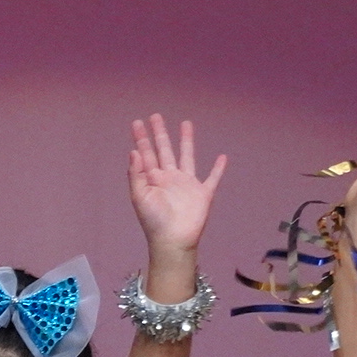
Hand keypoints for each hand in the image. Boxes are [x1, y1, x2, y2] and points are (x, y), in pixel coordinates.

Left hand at [124, 113, 226, 257]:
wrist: (173, 240)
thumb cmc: (153, 221)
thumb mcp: (139, 197)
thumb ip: (136, 174)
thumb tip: (134, 151)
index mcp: (153, 179)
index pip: (146, 154)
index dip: (142, 138)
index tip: (137, 123)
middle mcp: (169, 178)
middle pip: (164, 150)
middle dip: (159, 133)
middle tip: (155, 115)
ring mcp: (186, 185)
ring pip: (187, 156)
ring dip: (186, 141)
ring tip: (186, 123)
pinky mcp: (203, 194)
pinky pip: (212, 178)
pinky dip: (218, 168)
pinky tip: (222, 157)